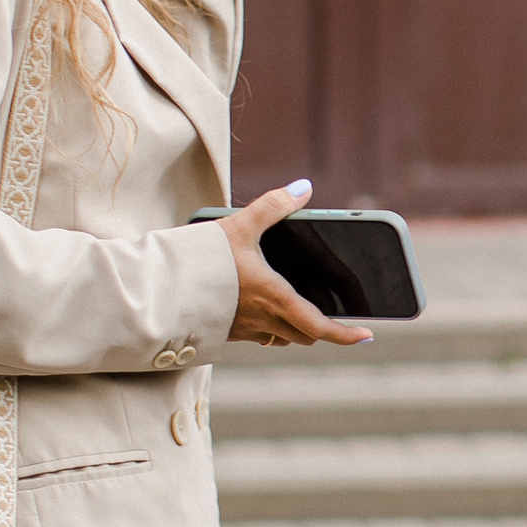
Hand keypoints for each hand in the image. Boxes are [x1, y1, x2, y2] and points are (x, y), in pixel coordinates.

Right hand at [218, 184, 373, 350]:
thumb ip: (273, 205)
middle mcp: (264, 319)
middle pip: (305, 335)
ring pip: (284, 337)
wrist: (160, 289)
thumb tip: (304, 188)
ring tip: (302, 309)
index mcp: (274, 297)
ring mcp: (246, 330)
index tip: (366, 335)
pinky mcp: (229, 332)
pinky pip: (260, 336)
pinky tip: (264, 306)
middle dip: (322, 328)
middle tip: (336, 315)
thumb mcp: (240, 225)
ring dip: (296, 328)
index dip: (346, 336)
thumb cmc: (202, 260)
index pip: (319, 327)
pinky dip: (272, 326)